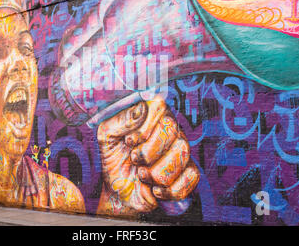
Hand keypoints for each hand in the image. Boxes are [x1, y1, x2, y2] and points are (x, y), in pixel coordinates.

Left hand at [97, 95, 199, 212]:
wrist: (119, 190)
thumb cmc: (113, 158)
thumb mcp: (107, 136)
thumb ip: (121, 120)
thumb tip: (141, 108)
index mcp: (150, 115)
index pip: (159, 107)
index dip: (145, 127)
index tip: (129, 142)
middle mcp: (169, 128)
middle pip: (172, 130)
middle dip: (148, 152)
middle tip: (134, 160)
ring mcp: (181, 149)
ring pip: (182, 153)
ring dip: (156, 173)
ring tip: (142, 176)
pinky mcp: (188, 171)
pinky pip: (191, 176)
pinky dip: (171, 189)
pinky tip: (156, 190)